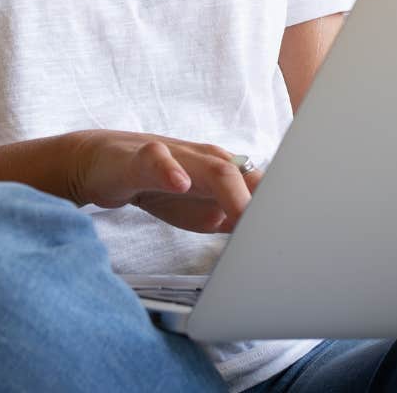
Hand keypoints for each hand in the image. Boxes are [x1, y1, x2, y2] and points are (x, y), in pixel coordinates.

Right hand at [65, 130, 264, 233]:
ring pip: (212, 165)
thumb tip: (265, 241)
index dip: (280, 208)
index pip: (262, 187)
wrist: (102, 163)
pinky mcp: (142, 156)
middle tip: (278, 227)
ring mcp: (178, 155)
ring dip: (231, 188)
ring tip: (242, 212)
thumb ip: (233, 220)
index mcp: (225, 172)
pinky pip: (158, 159)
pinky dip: (170, 170)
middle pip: (247, 176)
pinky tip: (179, 184)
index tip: (294, 234)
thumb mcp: (201, 210)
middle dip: (265, 200)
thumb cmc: (158, 186)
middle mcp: (207, 159)